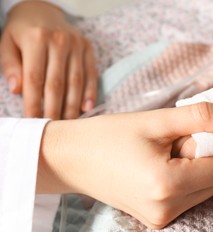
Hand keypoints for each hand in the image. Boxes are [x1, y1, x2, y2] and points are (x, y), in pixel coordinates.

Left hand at [0, 1, 96, 118]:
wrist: (42, 10)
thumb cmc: (22, 31)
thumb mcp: (7, 43)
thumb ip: (11, 66)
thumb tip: (17, 90)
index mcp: (36, 39)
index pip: (35, 78)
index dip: (34, 102)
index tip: (33, 120)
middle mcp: (59, 40)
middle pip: (57, 82)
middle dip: (54, 108)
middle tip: (52, 126)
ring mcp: (77, 44)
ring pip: (76, 81)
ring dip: (72, 105)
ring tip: (68, 123)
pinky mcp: (88, 48)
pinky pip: (91, 74)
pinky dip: (90, 92)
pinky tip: (86, 108)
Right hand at [37, 103, 212, 228]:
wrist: (71, 159)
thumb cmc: (109, 135)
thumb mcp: (157, 120)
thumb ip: (203, 117)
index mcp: (167, 185)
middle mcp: (167, 209)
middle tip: (212, 130)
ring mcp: (160, 218)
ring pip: (205, 190)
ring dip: (206, 167)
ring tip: (185, 144)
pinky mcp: (155, 219)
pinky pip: (190, 197)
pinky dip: (193, 178)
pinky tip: (176, 159)